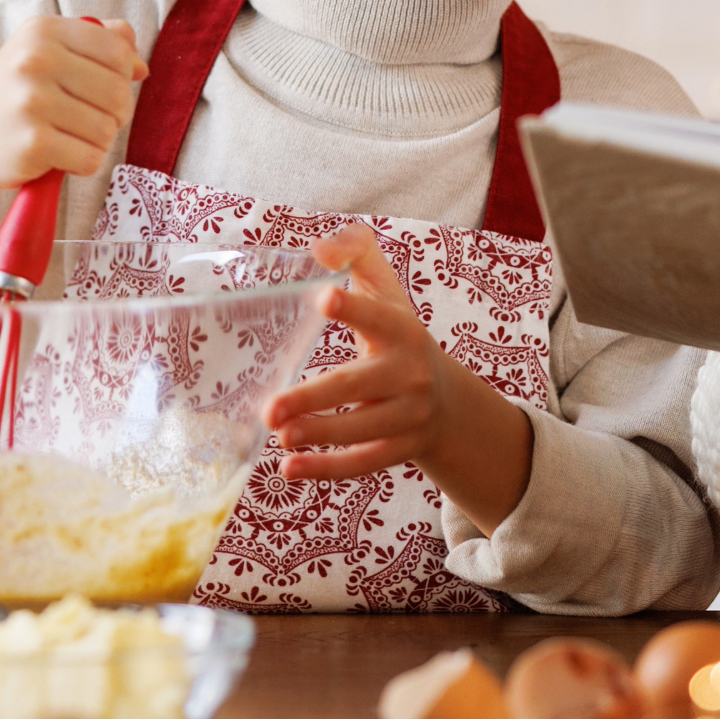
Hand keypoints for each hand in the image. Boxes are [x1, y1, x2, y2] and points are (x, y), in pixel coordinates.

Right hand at [0, 16, 146, 196]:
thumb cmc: (14, 88)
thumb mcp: (47, 48)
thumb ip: (98, 42)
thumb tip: (141, 66)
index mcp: (45, 31)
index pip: (118, 51)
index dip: (122, 75)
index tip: (102, 88)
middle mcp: (36, 61)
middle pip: (118, 93)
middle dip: (114, 113)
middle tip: (89, 119)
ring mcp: (32, 103)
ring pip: (107, 129)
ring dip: (97, 140)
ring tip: (69, 136)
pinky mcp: (31, 144)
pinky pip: (90, 158)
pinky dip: (82, 163)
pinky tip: (59, 155)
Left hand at [267, 225, 449, 480]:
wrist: (448, 401)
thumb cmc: (398, 336)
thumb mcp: (386, 290)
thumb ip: (356, 253)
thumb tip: (320, 248)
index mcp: (402, 328)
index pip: (377, 315)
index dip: (354, 308)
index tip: (322, 300)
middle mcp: (410, 373)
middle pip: (358, 385)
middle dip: (314, 397)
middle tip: (271, 408)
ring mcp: (409, 415)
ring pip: (361, 430)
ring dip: (318, 434)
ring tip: (278, 435)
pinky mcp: (401, 450)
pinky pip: (363, 464)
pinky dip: (326, 469)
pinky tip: (289, 468)